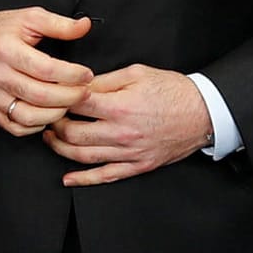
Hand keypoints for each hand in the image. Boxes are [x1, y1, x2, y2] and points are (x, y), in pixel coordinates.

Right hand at [0, 7, 93, 134]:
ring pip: (28, 116)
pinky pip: (16, 127)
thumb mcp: (29, 18)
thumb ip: (59, 24)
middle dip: (69, 97)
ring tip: (69, 103)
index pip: (45, 69)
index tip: (86, 75)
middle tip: (85, 93)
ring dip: (55, 114)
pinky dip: (36, 125)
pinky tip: (48, 113)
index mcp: (6, 49)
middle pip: (40, 95)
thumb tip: (85, 26)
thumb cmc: (0, 31)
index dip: (71, 75)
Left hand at [42, 64, 211, 186]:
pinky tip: (68, 178)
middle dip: (54, 126)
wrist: (203, 113)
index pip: (75, 104)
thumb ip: (105, 80)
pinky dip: (83, 179)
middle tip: (48, 117)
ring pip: (83, 156)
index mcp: (119, 106)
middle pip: (72, 134)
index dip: (58, 99)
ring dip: (60, 149)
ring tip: (51, 139)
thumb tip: (79, 85)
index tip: (52, 95)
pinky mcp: (137, 166)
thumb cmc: (172, 90)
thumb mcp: (137, 73)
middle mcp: (121, 132)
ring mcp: (128, 153)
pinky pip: (105, 176)